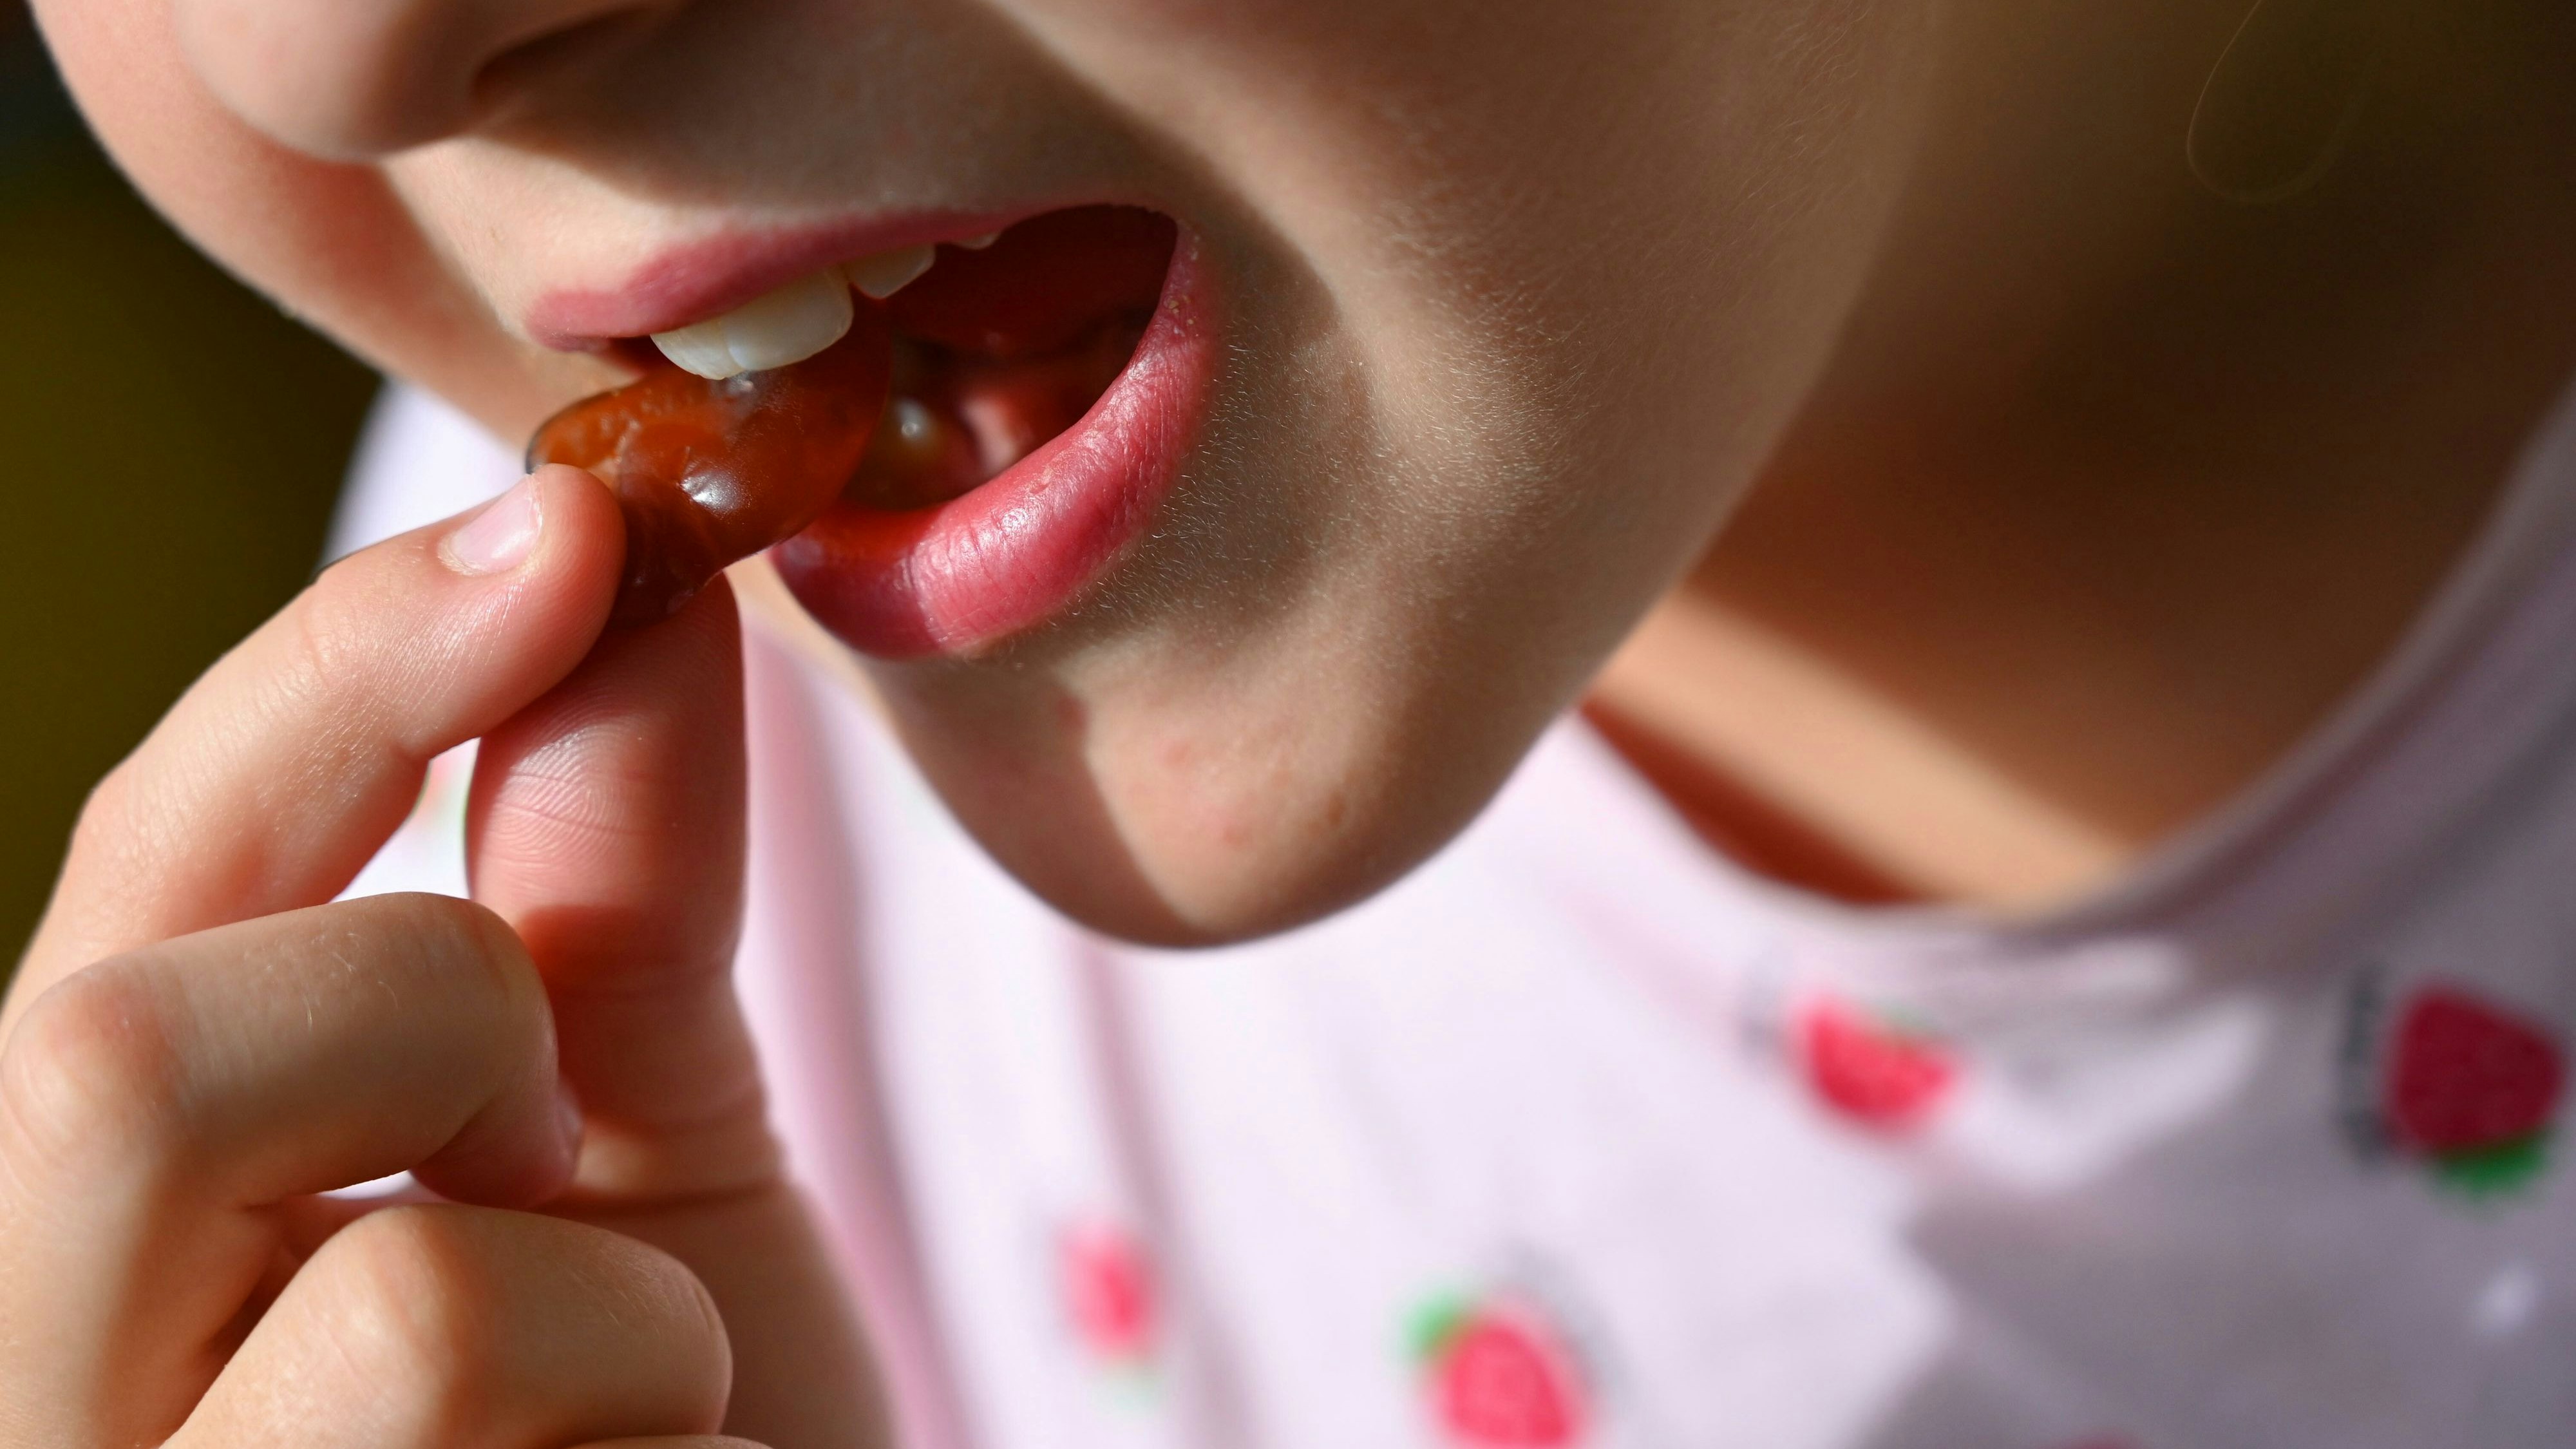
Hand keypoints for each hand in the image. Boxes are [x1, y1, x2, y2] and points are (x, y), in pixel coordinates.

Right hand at [0, 466, 885, 1447]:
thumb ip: (605, 883)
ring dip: (599, 1300)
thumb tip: (620, 567)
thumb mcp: (646, 1152)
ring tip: (630, 1402)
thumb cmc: (688, 1434)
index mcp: (81, 1225)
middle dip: (431, 1011)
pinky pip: (511, 1445)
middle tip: (560, 1121)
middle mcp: (24, 1381)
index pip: (119, 899)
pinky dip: (656, 1442)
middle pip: (107, 1063)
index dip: (329, 679)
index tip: (572, 520)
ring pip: (384, 1294)